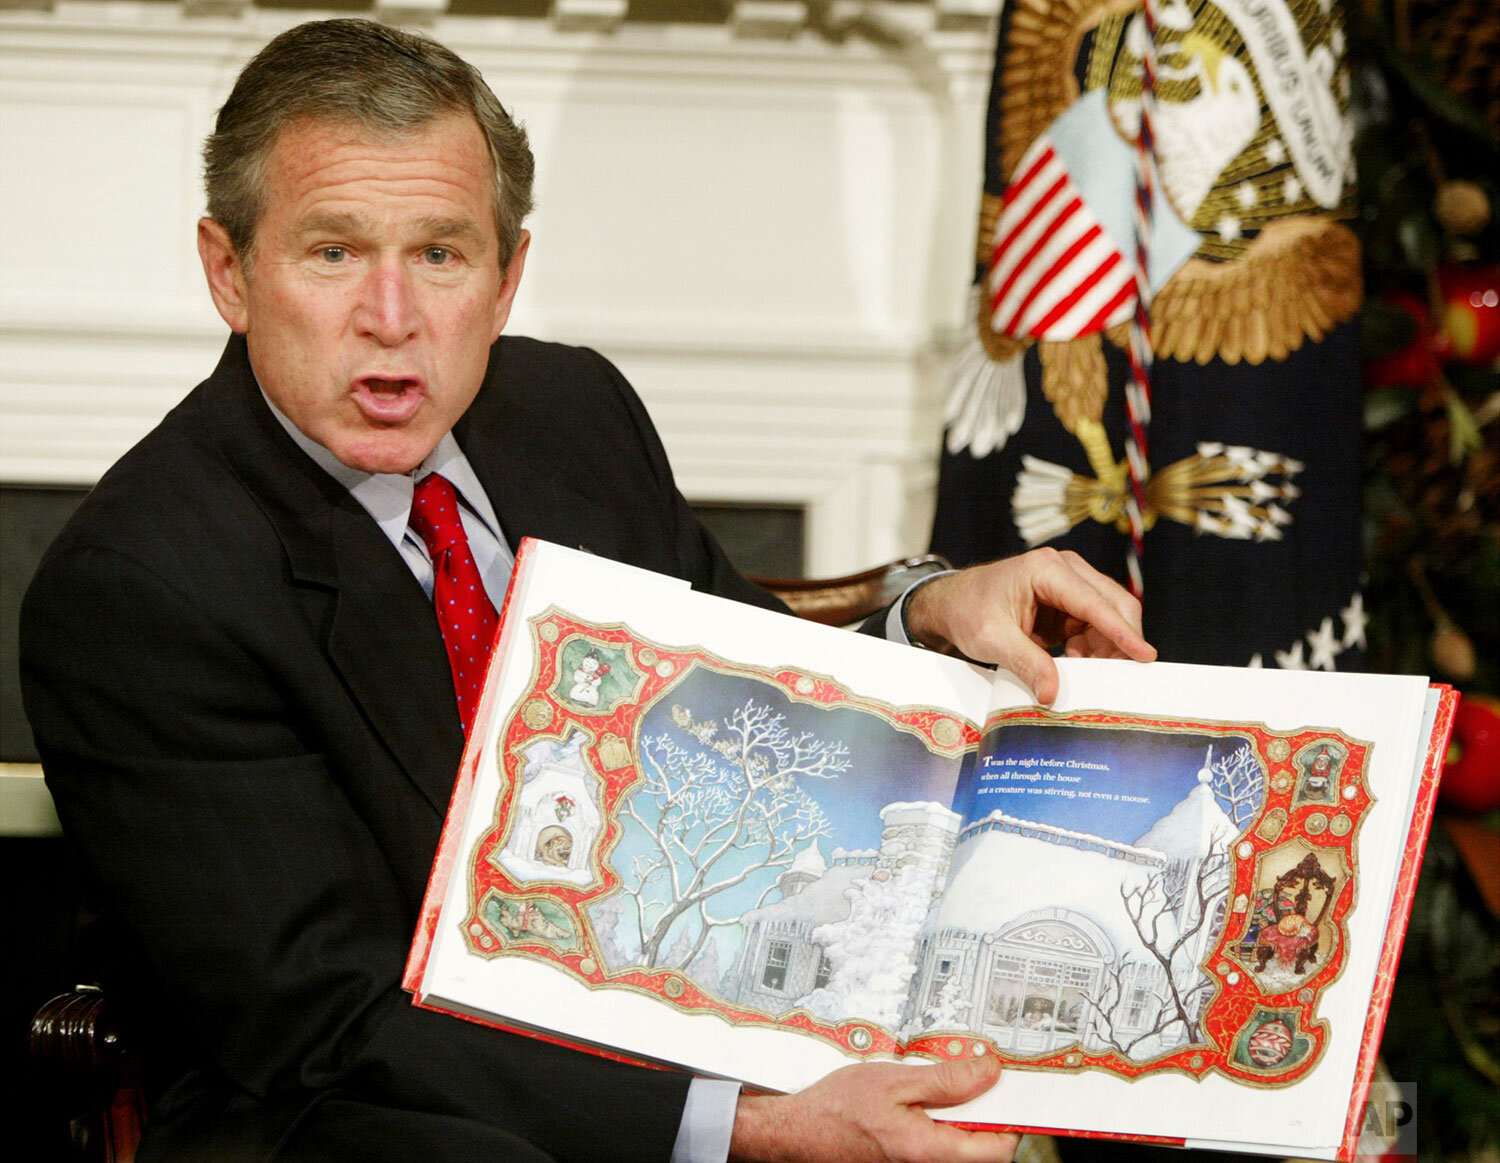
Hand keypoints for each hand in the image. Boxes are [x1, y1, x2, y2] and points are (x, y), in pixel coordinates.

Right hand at [729, 1056, 1017, 1162]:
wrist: (800, 1132)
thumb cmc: (838, 1108)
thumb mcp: (895, 1080)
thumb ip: (947, 1079)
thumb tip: (989, 1071)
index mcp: (930, 1151)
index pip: (999, 1147)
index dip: (1010, 1116)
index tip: (1009, 1089)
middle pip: (982, 1148)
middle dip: (983, 1111)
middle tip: (970, 1078)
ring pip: (961, 1146)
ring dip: (960, 1116)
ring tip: (935, 1088)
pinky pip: (941, 1146)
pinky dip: (941, 1123)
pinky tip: (921, 1104)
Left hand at [905, 548, 1154, 704]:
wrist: (952, 604)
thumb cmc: (966, 611)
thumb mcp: (991, 639)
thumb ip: (1026, 663)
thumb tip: (1052, 693)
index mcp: (1045, 569)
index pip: (1093, 602)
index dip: (1121, 631)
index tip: (1144, 655)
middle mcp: (1064, 570)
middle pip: (1112, 604)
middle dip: (1118, 642)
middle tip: (1115, 677)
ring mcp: (1069, 585)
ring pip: (1107, 619)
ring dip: (1103, 648)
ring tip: (1084, 672)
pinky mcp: (1068, 603)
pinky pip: (1094, 627)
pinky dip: (1091, 649)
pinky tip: (1074, 664)